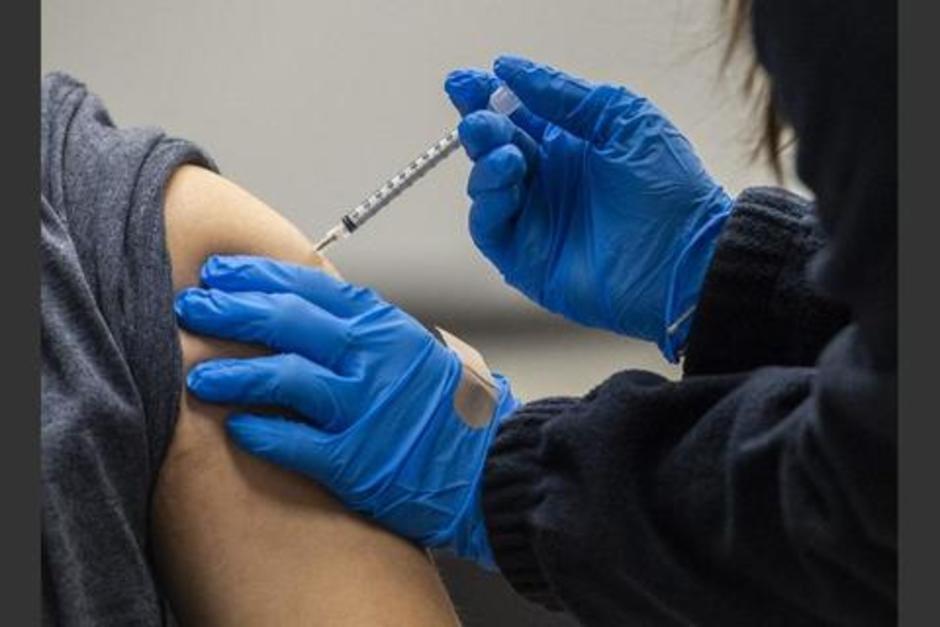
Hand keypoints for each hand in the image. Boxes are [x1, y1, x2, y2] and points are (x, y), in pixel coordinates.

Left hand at [174, 255, 518, 568]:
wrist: (485, 464)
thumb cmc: (441, 406)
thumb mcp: (407, 347)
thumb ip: (358, 328)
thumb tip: (295, 306)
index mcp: (382, 326)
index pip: (308, 287)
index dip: (256, 276)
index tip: (218, 273)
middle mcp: (373, 359)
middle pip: (288, 323)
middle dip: (230, 311)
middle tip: (190, 308)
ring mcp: (365, 409)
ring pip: (286, 378)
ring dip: (234, 374)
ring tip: (196, 376)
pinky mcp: (358, 460)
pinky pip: (298, 443)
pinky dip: (263, 434)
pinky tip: (237, 428)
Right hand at [445, 55, 732, 359]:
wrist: (685, 258)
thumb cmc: (670, 189)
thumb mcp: (621, 118)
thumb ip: (564, 95)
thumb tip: (510, 70)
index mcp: (571, 145)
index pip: (516, 115)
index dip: (486, 97)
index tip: (463, 82)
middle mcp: (548, 181)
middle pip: (493, 146)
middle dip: (479, 127)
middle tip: (478, 119)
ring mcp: (535, 219)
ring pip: (485, 184)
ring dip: (485, 162)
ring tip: (508, 154)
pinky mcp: (525, 258)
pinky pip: (488, 226)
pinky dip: (489, 202)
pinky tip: (508, 183)